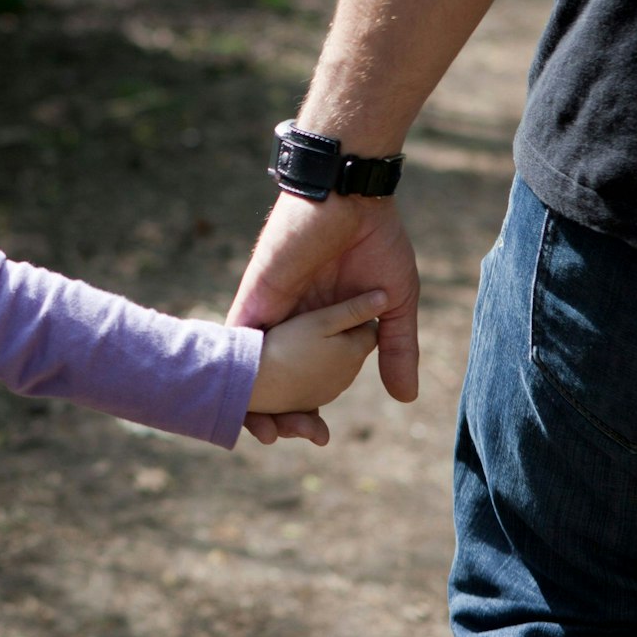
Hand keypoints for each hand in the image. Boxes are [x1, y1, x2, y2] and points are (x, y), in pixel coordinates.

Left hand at [228, 192, 419, 445]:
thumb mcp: (395, 304)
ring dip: (250, 399)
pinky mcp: (257, 297)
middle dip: (274, 415)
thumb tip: (405, 398)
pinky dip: (233, 367)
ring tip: (259, 433)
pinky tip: (231, 397)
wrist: (351, 197)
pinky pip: (236, 338)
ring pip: (253, 366)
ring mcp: (273, 312)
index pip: (308, 378)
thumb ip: (398, 349)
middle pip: (275, 379)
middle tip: (282, 439)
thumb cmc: (376, 241)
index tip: (317, 437)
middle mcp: (293, 324)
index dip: (306, 410)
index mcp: (323, 328)